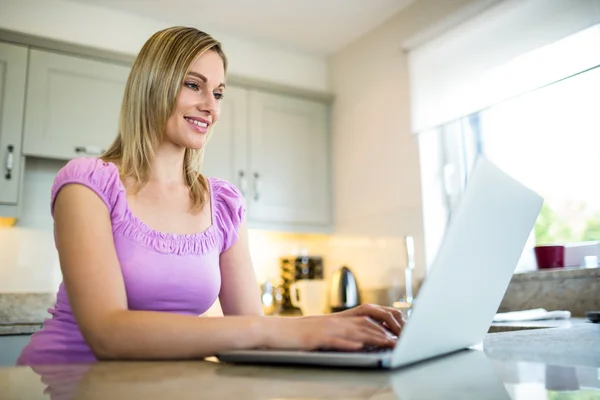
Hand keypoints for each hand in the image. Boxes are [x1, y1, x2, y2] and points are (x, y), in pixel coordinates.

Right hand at [265, 304, 403, 351]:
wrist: (273, 331)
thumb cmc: (297, 333)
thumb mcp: (321, 330)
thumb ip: (340, 332)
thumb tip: (360, 339)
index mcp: (336, 319)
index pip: (365, 319)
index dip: (383, 325)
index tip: (398, 333)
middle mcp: (333, 321)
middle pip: (364, 325)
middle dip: (384, 333)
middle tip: (400, 340)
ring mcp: (325, 329)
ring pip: (354, 331)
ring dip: (373, 338)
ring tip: (388, 343)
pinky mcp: (315, 339)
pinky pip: (335, 341)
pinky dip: (348, 343)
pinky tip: (359, 346)